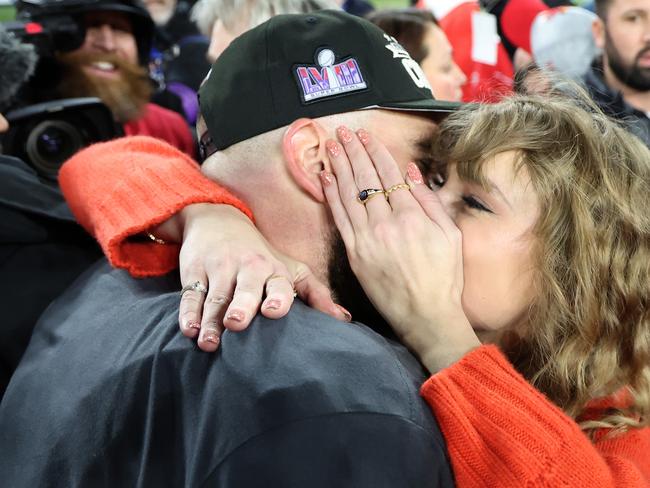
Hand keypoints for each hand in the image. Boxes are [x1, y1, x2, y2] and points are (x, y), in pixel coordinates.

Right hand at [155, 204, 349, 351]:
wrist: (218, 219)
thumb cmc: (262, 254)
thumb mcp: (291, 268)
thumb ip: (316, 294)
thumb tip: (345, 320)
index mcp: (273, 270)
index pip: (278, 284)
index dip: (277, 297)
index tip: (275, 311)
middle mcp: (247, 268)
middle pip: (244, 289)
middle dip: (242, 305)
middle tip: (237, 323)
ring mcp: (219, 269)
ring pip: (215, 297)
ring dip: (211, 320)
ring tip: (209, 342)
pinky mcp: (194, 271)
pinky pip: (190, 295)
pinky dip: (188, 313)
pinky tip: (189, 330)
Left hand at [320, 127, 479, 371]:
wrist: (425, 315)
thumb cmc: (444, 277)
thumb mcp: (449, 235)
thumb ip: (429, 201)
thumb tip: (411, 172)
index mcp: (412, 216)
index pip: (389, 174)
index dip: (375, 151)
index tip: (366, 135)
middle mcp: (387, 223)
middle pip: (365, 178)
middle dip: (353, 151)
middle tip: (342, 132)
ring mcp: (367, 238)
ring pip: (349, 194)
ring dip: (339, 167)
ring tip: (331, 147)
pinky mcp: (355, 253)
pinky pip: (339, 218)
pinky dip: (331, 196)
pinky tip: (325, 178)